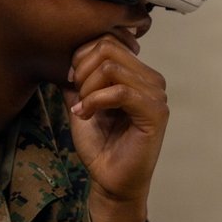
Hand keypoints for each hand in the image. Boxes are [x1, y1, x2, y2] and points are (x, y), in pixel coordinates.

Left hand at [64, 34, 167, 221]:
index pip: (107, 41)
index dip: (81, 56)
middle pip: (108, 48)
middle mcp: (152, 79)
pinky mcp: (155, 113)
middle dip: (82, 70)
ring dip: (87, 89)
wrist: (111, 180)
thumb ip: (78, 79)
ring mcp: (156, 95)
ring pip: (111, 68)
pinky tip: (86, 115)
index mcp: (138, 73)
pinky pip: (120, 91)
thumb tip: (64, 54)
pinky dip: (95, 101)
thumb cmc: (100, 145)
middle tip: (77, 95)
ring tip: (83, 109)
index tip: (70, 82)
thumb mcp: (82, 103)